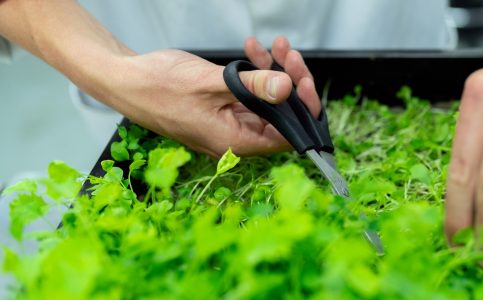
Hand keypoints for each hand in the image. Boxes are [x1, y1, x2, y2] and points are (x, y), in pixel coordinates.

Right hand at [98, 36, 319, 156]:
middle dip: (290, 82)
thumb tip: (287, 89)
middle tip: (289, 55)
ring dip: (274, 72)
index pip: (287, 136)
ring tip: (275, 45)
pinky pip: (250, 93)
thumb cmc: (158, 87)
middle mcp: (236, 137)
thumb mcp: (211, 82)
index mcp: (235, 142)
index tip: (304, 81)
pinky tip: (253, 49)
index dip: (302, 110)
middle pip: (281, 115)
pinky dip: (255, 72)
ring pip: (268, 101)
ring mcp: (229, 122)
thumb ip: (253, 87)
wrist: (125, 79)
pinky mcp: (223, 108)